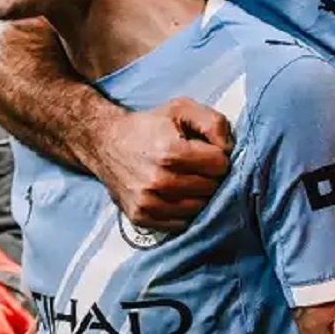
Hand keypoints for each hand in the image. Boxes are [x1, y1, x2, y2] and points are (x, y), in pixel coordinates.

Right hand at [93, 98, 233, 231]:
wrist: (105, 143)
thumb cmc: (150, 125)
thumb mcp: (183, 109)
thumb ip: (214, 123)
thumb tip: (229, 149)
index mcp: (170, 152)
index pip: (220, 165)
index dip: (218, 157)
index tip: (207, 152)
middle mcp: (158, 181)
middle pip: (211, 188)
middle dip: (211, 176)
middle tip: (198, 166)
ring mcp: (148, 202)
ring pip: (198, 208)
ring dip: (200, 195)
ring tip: (188, 179)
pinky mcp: (140, 217)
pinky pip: (180, 223)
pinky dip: (184, 211)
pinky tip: (178, 194)